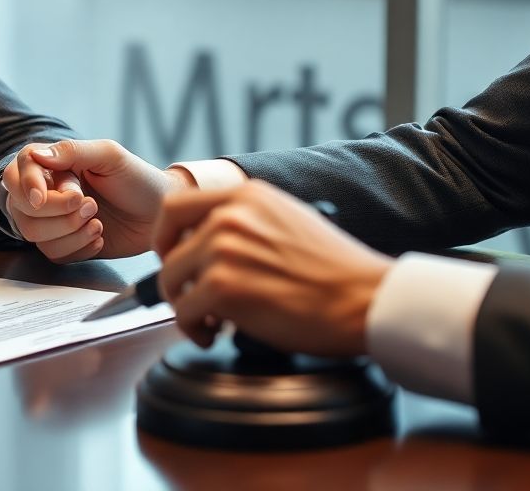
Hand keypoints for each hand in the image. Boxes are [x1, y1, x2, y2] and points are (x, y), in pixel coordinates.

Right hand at [2, 139, 193, 262]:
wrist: (161, 214)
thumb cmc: (138, 179)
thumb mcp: (109, 156)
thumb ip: (72, 151)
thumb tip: (35, 155)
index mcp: (54, 165)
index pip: (18, 172)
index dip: (26, 186)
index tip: (41, 197)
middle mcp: (48, 192)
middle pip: (21, 209)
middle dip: (55, 212)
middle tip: (90, 205)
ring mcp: (55, 221)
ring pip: (34, 235)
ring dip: (68, 231)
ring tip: (97, 221)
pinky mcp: (66, 245)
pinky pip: (54, 254)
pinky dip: (77, 247)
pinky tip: (98, 236)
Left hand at [153, 180, 392, 356]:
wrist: (364, 298)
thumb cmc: (335, 271)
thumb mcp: (288, 219)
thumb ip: (247, 221)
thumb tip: (209, 239)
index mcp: (245, 195)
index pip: (173, 204)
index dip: (165, 237)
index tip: (173, 257)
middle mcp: (229, 216)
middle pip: (168, 250)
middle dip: (178, 281)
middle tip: (195, 299)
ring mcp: (224, 250)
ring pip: (172, 282)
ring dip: (185, 308)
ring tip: (212, 321)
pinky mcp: (223, 287)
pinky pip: (184, 312)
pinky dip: (194, 330)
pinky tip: (217, 333)